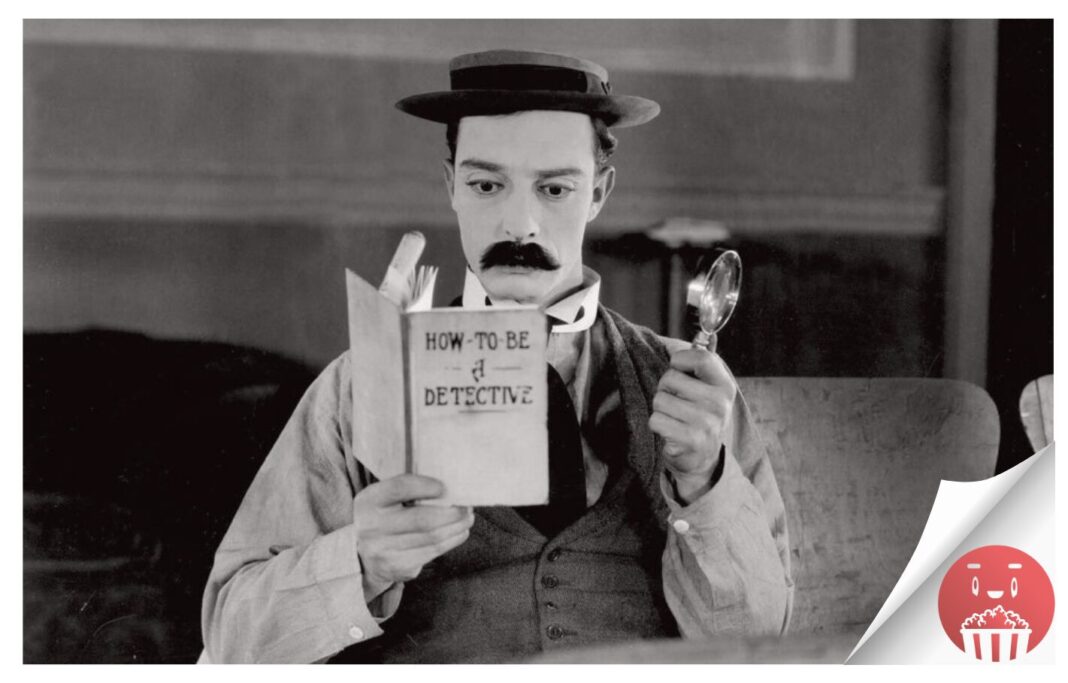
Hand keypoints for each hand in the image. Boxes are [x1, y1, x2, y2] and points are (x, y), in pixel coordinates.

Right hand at [352, 474, 473, 596]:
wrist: (362, 556)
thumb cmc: (384, 518)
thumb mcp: (383, 499)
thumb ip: (407, 490)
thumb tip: (449, 488)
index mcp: (369, 502)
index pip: (399, 488)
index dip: (425, 486)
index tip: (444, 487)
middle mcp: (372, 527)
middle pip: (422, 519)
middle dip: (451, 513)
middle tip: (467, 507)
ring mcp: (384, 551)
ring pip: (432, 538)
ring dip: (456, 527)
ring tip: (467, 519)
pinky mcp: (398, 567)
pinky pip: (432, 553)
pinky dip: (451, 541)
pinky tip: (459, 533)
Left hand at [648, 347, 735, 502]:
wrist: (702, 459)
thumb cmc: (699, 415)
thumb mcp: (707, 388)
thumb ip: (698, 362)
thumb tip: (687, 339)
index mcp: (725, 385)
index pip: (700, 357)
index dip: (680, 359)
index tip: (677, 368)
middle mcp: (720, 403)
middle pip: (671, 378)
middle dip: (666, 389)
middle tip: (677, 402)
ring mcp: (707, 422)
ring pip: (660, 399)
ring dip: (660, 409)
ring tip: (675, 417)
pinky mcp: (691, 440)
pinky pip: (656, 420)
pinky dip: (657, 425)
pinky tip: (671, 430)